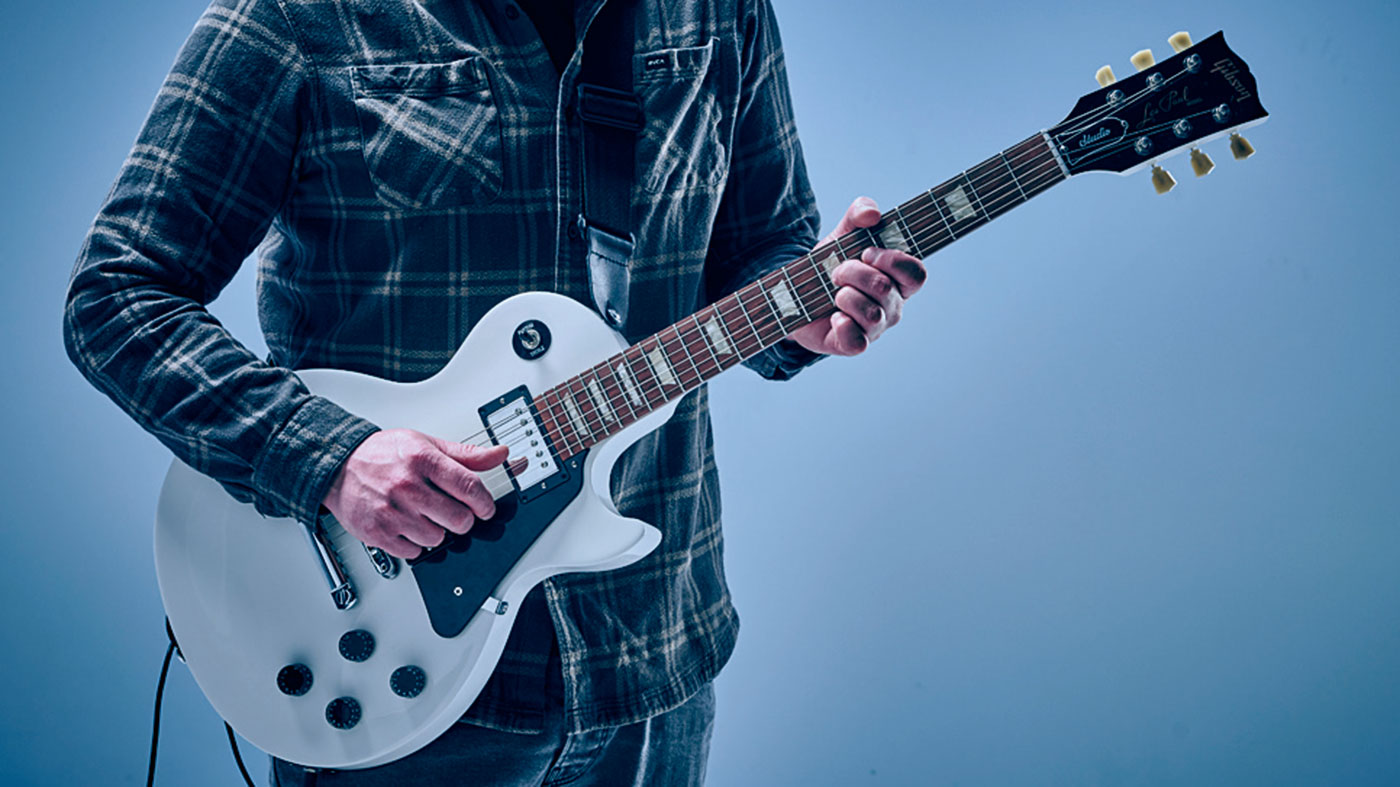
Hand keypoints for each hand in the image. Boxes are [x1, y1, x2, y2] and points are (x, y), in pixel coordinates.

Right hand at [322, 429, 509, 558]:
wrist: (339, 465)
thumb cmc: (383, 454)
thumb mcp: (426, 444)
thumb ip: (466, 454)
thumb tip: (500, 454)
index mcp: (423, 460)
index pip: (469, 487)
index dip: (485, 502)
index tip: (485, 508)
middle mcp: (407, 486)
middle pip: (459, 519)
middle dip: (462, 519)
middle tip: (453, 512)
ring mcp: (391, 511)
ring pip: (438, 539)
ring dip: (437, 532)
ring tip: (423, 515)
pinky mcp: (377, 532)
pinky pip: (414, 552)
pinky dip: (415, 544)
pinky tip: (407, 526)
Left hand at [787, 196, 926, 355]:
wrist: (797, 292)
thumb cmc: (830, 264)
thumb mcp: (843, 234)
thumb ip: (859, 214)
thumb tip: (872, 214)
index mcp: (898, 280)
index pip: (916, 274)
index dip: (892, 261)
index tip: (867, 252)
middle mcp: (892, 306)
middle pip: (885, 288)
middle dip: (854, 272)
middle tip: (836, 271)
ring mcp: (875, 328)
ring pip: (872, 314)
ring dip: (846, 296)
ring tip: (833, 293)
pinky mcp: (852, 345)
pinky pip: (857, 342)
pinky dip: (843, 326)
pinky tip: (833, 316)